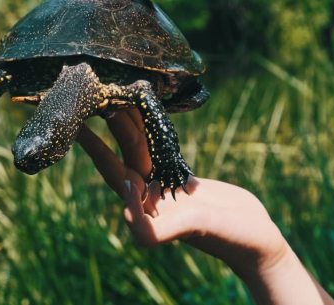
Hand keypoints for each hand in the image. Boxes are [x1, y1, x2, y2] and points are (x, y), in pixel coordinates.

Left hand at [76, 110, 287, 273]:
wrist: (256, 237)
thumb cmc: (229, 238)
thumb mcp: (194, 228)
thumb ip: (157, 227)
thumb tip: (125, 211)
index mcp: (144, 209)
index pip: (113, 172)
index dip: (95, 149)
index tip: (77, 126)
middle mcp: (150, 196)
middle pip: (123, 154)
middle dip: (109, 127)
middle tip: (93, 98)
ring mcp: (165, 186)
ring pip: (141, 148)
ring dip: (129, 123)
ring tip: (117, 95)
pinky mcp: (180, 178)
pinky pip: (160, 149)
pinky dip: (152, 130)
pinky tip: (146, 111)